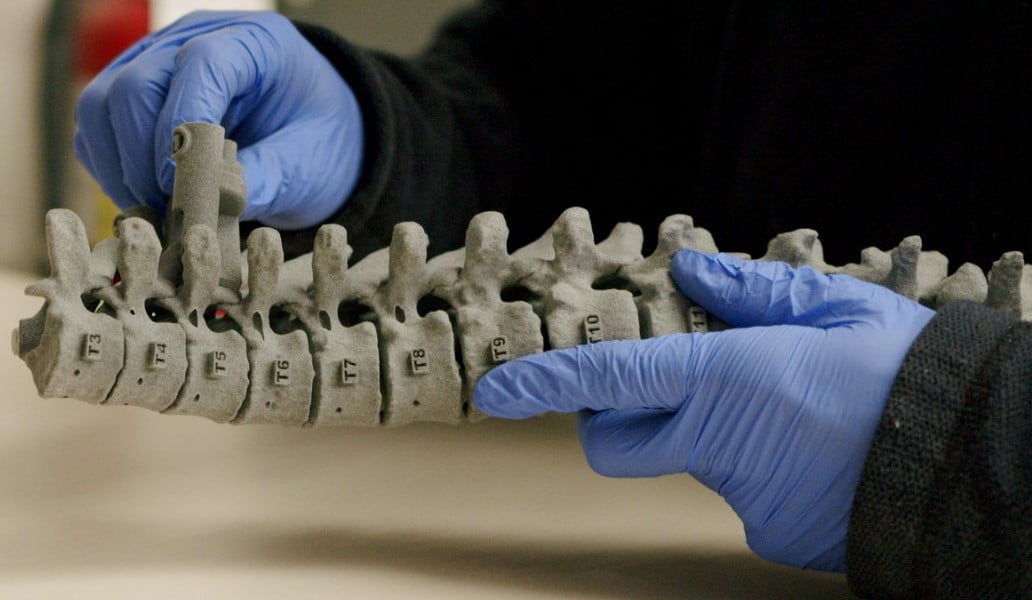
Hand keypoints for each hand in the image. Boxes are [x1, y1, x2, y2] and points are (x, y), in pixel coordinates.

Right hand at [73, 10, 362, 228]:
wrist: (314, 137)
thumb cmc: (318, 142)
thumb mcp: (311, 164)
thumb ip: (267, 178)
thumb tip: (214, 200)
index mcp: (254, 43)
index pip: (201, 64)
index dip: (185, 123)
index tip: (187, 183)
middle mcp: (194, 40)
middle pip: (136, 83)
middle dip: (146, 156)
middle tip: (173, 209)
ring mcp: (156, 64)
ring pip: (101, 105)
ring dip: (122, 167)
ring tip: (161, 210)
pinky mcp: (132, 95)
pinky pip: (97, 130)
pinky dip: (113, 169)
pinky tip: (148, 200)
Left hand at [474, 250, 934, 570]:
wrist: (975, 461)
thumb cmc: (909, 375)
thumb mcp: (836, 310)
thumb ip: (753, 292)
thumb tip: (694, 270)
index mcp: (730, 379)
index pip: (610, 380)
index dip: (544, 383)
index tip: (497, 392)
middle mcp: (722, 445)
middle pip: (616, 445)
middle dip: (610, 420)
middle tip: (655, 389)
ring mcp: (743, 497)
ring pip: (687, 463)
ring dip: (706, 435)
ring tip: (784, 410)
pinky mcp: (771, 532)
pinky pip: (740, 493)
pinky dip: (756, 468)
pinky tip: (811, 448)